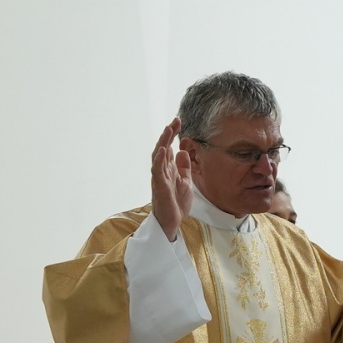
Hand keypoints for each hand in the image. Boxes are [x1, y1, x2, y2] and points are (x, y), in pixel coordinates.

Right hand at [151, 117, 192, 240]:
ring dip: (163, 142)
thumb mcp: (185, 182)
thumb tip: (183, 151)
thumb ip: (184, 167)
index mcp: (169, 169)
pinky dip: (159, 160)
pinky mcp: (159, 187)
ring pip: (158, 156)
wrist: (172, 222)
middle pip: (163, 148)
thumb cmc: (176, 204)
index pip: (169, 147)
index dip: (173, 134)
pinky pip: (157, 171)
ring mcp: (159, 178)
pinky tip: (163, 150)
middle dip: (168, 134)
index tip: (178, 121)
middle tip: (175, 120)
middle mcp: (162, 171)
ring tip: (168, 130)